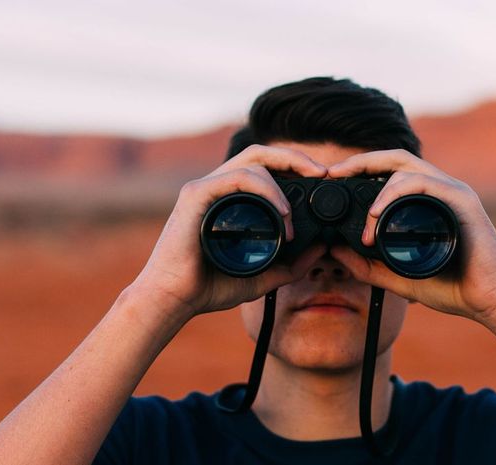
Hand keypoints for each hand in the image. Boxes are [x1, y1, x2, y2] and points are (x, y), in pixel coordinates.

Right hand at [128, 145, 327, 320]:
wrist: (173, 300)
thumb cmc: (208, 286)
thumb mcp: (262, 276)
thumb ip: (291, 265)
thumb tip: (322, 248)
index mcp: (230, 198)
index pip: (265, 167)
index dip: (294, 166)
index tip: (321, 180)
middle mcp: (217, 186)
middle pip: (260, 153)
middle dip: (295, 157)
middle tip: (322, 172)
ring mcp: (205, 187)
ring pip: (252, 162)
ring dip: (281, 184)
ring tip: (291, 217)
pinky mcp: (196, 195)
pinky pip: (236, 177)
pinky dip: (264, 189)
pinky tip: (280, 212)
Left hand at [327, 149, 495, 324]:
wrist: (492, 301)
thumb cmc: (454, 288)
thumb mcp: (398, 278)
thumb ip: (368, 266)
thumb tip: (336, 251)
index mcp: (427, 201)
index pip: (390, 171)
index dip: (361, 169)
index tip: (333, 179)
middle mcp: (441, 189)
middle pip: (395, 158)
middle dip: (361, 161)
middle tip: (334, 173)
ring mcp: (452, 191)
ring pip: (406, 167)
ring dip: (377, 188)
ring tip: (364, 219)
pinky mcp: (462, 200)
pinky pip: (423, 183)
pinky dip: (395, 193)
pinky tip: (378, 213)